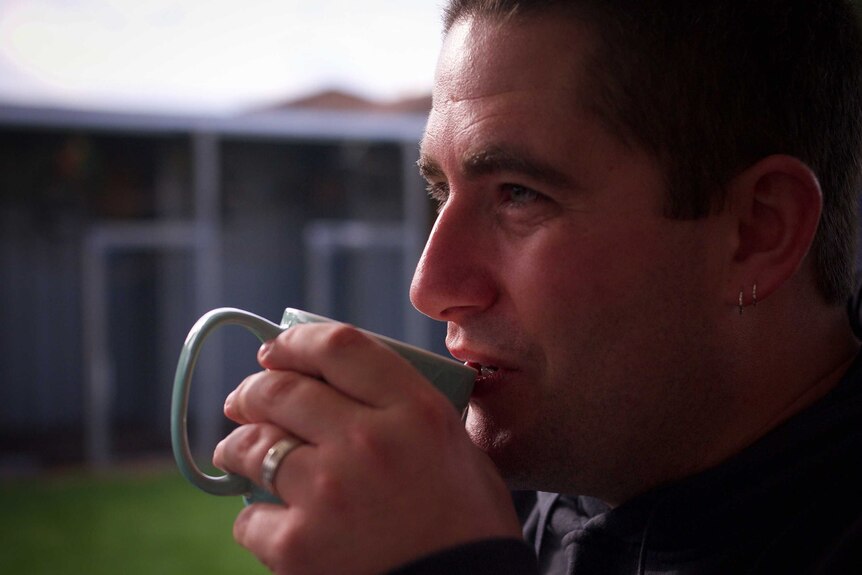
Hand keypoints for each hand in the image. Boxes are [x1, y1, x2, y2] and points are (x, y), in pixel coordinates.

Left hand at [212, 323, 521, 574]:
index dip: (295, 341)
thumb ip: (407, 408)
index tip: (275, 350)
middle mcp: (366, 441)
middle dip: (253, 391)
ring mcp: (327, 492)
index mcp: (414, 410)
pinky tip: (270, 521)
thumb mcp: (456, 446)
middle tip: (244, 399)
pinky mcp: (298, 546)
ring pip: (253, 446)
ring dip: (238, 446)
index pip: (338, 346)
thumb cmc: (468, 526)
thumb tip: (349, 388)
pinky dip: (255, 518)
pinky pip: (249, 517)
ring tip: (237, 451)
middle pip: (282, 390)